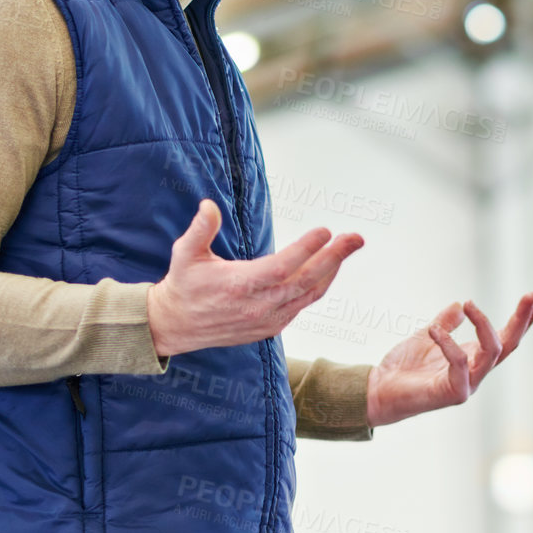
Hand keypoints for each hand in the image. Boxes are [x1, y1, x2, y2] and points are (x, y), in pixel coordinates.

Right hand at [147, 199, 363, 355]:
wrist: (177, 325)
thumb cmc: (184, 284)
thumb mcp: (184, 254)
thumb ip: (200, 229)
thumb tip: (209, 205)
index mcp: (238, 285)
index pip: (281, 267)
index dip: (305, 249)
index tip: (324, 230)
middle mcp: (257, 306)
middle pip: (305, 280)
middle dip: (334, 257)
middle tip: (355, 237)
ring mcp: (267, 319)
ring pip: (309, 294)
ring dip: (332, 269)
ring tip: (349, 246)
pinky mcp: (271, 326)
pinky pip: (303, 304)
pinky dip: (319, 285)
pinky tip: (330, 267)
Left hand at [366, 294, 532, 427]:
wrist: (379, 389)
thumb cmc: (404, 367)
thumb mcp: (427, 336)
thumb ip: (445, 323)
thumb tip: (459, 304)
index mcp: (473, 358)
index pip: (504, 338)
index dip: (522, 321)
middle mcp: (475, 372)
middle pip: (508, 345)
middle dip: (521, 320)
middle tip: (530, 296)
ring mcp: (467, 384)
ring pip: (492, 352)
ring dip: (484, 325)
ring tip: (469, 304)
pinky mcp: (453, 394)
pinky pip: (460, 363)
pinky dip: (448, 343)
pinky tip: (434, 330)